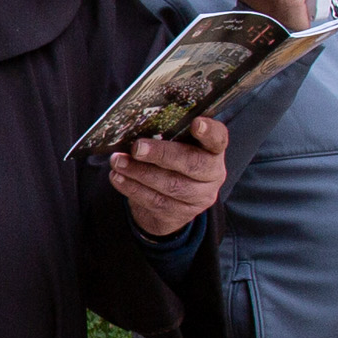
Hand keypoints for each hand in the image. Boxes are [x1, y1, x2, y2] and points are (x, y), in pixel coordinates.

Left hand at [110, 115, 227, 235]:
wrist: (171, 201)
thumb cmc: (172, 162)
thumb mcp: (176, 145)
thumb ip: (167, 134)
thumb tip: (136, 125)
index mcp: (214, 151)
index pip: (219, 139)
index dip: (209, 132)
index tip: (196, 123)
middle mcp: (213, 175)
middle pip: (192, 164)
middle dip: (161, 155)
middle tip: (137, 148)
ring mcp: (199, 197)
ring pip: (171, 185)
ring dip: (140, 173)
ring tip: (118, 162)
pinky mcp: (181, 214)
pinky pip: (156, 202)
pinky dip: (133, 188)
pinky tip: (118, 177)